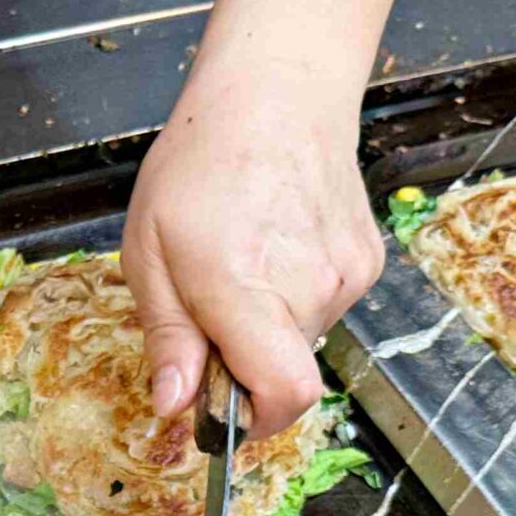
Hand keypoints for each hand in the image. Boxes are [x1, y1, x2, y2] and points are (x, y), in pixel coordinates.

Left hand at [121, 58, 383, 440]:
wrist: (276, 93)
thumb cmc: (199, 166)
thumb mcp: (148, 254)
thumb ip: (167, 337)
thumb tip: (174, 407)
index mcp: (247, 292)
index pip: (283, 397)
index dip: (254, 422)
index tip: (221, 412)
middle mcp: (309, 290)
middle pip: (284, 373)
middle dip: (242, 362)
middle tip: (208, 305)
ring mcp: (347, 276)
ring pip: (303, 339)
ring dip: (268, 326)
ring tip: (242, 260)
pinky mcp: (366, 261)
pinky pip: (326, 305)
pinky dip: (297, 296)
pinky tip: (276, 245)